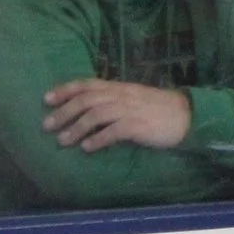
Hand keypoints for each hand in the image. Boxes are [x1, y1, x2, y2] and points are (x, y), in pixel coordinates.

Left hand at [42, 79, 191, 151]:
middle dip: (64, 112)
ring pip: (97, 114)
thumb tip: (86, 112)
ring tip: (62, 141)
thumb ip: (111, 101)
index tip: (46, 99)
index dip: (65, 90)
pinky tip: (87, 148)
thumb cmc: (157, 109)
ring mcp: (130, 109)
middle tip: (47, 125)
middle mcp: (122, 95)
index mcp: (119, 87)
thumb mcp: (132, 99)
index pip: (87, 84)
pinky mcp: (139, 125)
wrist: (187, 115)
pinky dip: (98, 139)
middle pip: (87, 99)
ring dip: (77, 128)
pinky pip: (114, 131)